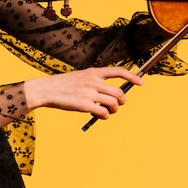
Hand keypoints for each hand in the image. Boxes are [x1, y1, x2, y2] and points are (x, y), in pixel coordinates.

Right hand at [23, 67, 142, 118]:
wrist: (46, 90)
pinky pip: (103, 112)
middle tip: (117, 105)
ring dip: (114, 109)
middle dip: (122, 101)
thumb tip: (114, 94)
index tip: (141, 82)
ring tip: (107, 111)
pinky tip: (98, 114)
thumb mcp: (82, 77)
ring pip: (114, 103)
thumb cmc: (65, 85)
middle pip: (119, 92)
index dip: (132, 77)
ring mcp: (89, 93)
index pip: (118, 71)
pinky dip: (105, 115)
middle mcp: (93, 81)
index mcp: (94, 72)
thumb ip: (97, 82)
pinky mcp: (84, 105)